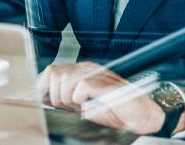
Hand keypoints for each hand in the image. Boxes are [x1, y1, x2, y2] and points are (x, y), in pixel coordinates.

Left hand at [38, 62, 170, 134]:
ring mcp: (95, 73)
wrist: (141, 116)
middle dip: (56, 96)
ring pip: (63, 81)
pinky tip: (90, 105)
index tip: (45, 101)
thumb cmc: (114, 111)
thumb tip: (43, 98)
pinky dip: (81, 101)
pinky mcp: (103, 82)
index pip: (51, 71)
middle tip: (71, 107)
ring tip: (82, 107)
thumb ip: (65, 98)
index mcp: (81, 71)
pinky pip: (79, 88)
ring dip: (68, 100)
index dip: (44, 87)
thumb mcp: (82, 105)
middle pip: (53, 73)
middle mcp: (86, 68)